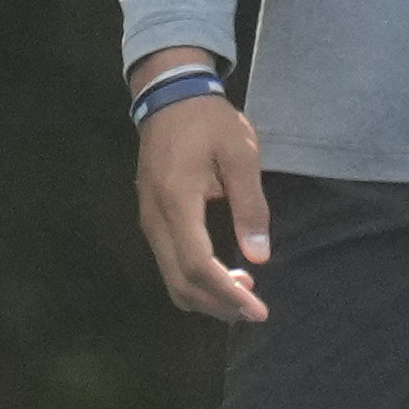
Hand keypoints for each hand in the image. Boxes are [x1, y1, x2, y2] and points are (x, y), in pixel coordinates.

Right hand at [132, 68, 270, 324]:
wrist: (170, 96)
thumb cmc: (209, 122)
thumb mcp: (241, 155)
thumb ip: (250, 205)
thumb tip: (259, 256)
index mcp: (176, 202)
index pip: (199, 265)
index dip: (228, 294)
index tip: (258, 311)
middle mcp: (155, 218)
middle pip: (180, 282)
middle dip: (217, 305)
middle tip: (254, 312)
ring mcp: (149, 219)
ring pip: (171, 277)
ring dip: (205, 296)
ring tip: (244, 296)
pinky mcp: (152, 217)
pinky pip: (169, 262)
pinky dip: (195, 279)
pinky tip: (224, 276)